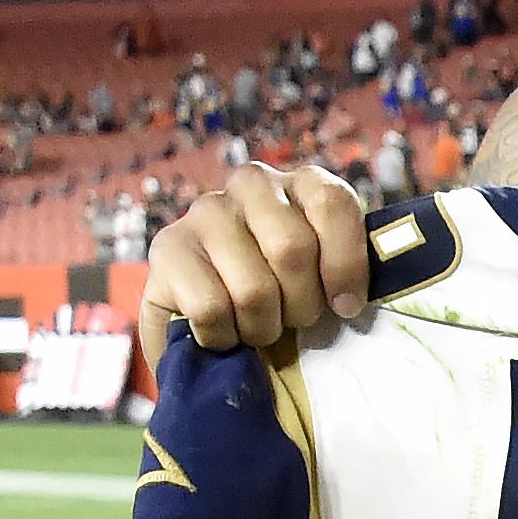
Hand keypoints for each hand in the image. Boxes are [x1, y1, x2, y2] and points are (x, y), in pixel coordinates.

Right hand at [137, 162, 370, 362]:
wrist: (213, 318)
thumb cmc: (286, 294)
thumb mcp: (327, 277)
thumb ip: (346, 273)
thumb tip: (349, 303)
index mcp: (303, 182)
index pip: (332, 205)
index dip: (345, 266)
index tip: (346, 306)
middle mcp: (252, 184)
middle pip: (291, 250)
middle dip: (302, 306)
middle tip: (294, 319)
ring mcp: (205, 211)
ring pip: (252, 288)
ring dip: (263, 327)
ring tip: (259, 327)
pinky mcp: (167, 247)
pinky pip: (210, 308)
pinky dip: (224, 336)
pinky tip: (224, 331)